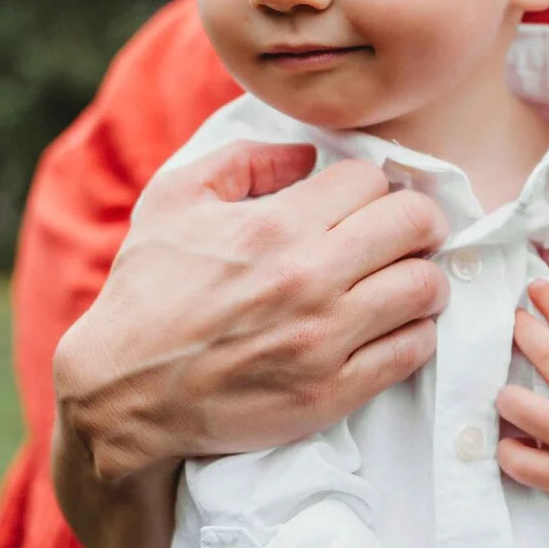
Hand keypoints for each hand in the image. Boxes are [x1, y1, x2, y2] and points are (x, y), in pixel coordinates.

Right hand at [52, 139, 449, 483]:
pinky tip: (390, 327)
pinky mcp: (333, 392)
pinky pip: (412, 349)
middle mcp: (306, 278)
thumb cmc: (147, 292)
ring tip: (402, 281)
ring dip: (421, 278)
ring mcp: (324, 339)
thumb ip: (243, 160)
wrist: (124, 393)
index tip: (362, 203)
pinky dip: (413, 333)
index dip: (370, 185)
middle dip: (416, 221)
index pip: (371, 180)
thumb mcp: (173, 201)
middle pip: (414, 224)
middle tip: (403, 235)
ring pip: (424, 287)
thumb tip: (308, 154)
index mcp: (273, 225)